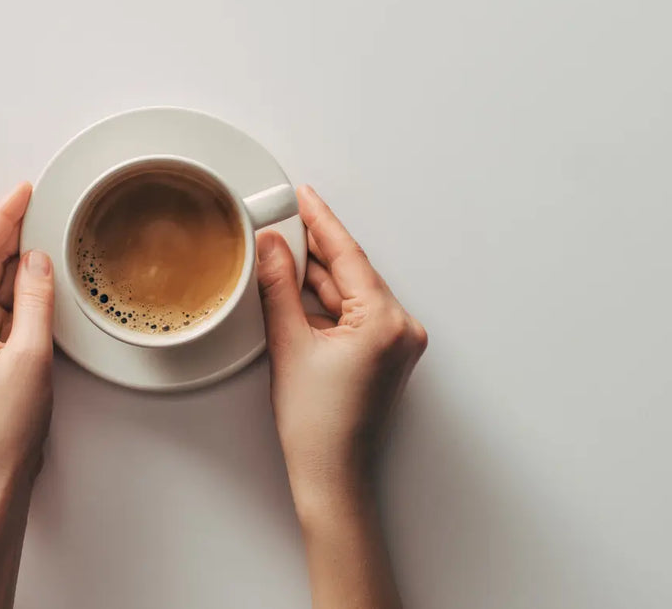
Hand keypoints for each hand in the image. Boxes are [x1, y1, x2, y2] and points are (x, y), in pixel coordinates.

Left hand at [0, 182, 54, 492]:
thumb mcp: (30, 356)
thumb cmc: (2, 429)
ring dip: (20, 265)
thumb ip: (36, 301)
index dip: (3, 218)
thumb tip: (39, 261)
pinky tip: (40, 279)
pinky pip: (1, 309)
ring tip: (48, 236)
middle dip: (11, 235)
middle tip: (40, 204)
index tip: (23, 191)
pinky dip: (22, 293)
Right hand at [257, 185, 426, 510]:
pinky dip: (325, 301)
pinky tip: (297, 289)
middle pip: (351, 272)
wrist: (332, 474)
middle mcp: (401, 328)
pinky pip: (353, 313)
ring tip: (280, 254)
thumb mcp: (289, 345)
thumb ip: (278, 288)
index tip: (303, 196)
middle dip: (315, 247)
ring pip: (350, 292)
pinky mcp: (384, 354)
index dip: (321, 221)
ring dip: (317, 276)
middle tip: (282, 220)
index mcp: (385, 321)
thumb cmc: (317, 425)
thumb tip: (269, 247)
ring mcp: (396, 342)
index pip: (348, 256)